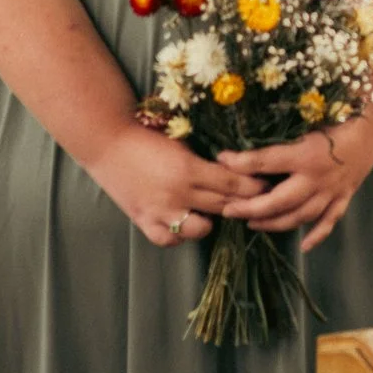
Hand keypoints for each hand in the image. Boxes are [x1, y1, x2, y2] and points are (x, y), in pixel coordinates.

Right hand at [85, 122, 266, 248]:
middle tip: (257, 202)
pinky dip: (180, 233)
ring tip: (212, 211)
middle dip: (243, 204)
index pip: (231, 183)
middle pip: (222, 205)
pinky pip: (171, 238)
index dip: (252, 186)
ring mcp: (160, 211)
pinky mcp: (144, 220)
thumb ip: (203, 160)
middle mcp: (177, 193)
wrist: (106, 141)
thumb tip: (232, 168)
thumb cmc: (145, 134)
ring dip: (210, 221)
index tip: (266, 185)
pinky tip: (184, 222)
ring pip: (200, 229)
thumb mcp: (180, 142)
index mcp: (188, 168)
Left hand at [217, 119, 372, 252]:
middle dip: (250, 207)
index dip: (240, 162)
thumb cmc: (341, 113)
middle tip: (228, 210)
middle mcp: (317, 177)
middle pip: (278, 201)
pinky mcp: (344, 196)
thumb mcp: (308, 117)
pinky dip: (317, 235)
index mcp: (305, 154)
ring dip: (274, 222)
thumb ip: (282, 129)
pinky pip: (329, 221)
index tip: (221, 159)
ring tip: (252, 222)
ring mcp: (332, 191)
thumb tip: (251, 129)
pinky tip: (303, 246)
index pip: (264, 161)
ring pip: (299, 216)